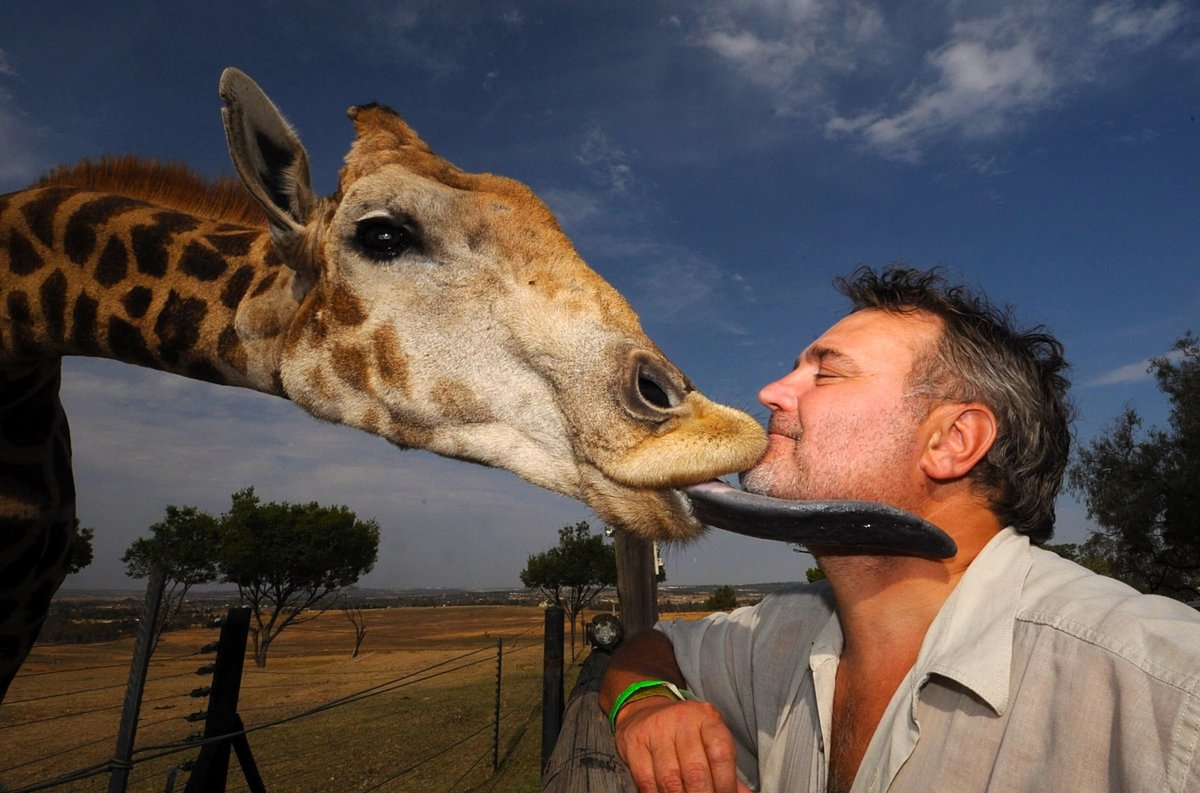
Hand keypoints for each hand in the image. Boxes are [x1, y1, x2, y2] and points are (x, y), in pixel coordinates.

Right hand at [613, 696, 751, 792]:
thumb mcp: (707, 741)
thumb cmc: (683, 732)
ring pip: (670, 779)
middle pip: (696, 771)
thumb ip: (725, 770)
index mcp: (707, 718)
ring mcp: (656, 729)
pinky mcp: (635, 742)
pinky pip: (647, 780)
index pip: (721, 754)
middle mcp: (682, 719)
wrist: (643, 710)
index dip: (726, 784)